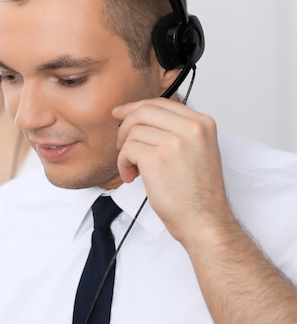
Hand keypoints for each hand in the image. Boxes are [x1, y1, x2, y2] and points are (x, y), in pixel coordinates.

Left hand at [112, 98, 233, 245]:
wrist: (204, 220)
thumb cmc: (198, 192)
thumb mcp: (197, 150)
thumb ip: (176, 130)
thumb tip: (141, 117)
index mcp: (202, 123)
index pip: (161, 103)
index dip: (135, 107)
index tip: (120, 113)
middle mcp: (191, 128)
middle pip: (143, 112)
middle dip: (125, 126)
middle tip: (120, 143)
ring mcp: (174, 142)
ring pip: (132, 133)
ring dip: (126, 153)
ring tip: (134, 169)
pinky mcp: (156, 158)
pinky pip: (127, 150)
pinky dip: (123, 164)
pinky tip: (132, 177)